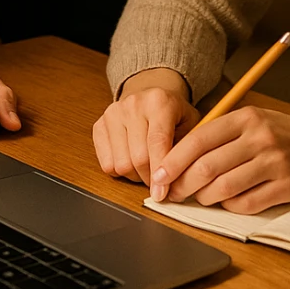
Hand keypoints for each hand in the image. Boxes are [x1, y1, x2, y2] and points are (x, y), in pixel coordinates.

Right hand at [93, 68, 199, 188]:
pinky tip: (131, 163)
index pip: (157, 142)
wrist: (150, 94)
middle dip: (150, 178)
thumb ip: (187, 149)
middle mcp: (133, 105)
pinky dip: (120, 172)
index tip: (162, 194)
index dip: (160, 172)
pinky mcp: (99, 126)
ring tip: (146, 169)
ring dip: (135, 176)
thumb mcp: (190, 123)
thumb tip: (178, 182)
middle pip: (138, 157)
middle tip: (159, 182)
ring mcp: (113, 114)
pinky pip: (106, 164)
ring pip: (121, 164)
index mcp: (158, 101)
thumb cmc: (172, 113)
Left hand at [151, 106, 289, 214]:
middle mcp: (259, 138)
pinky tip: (230, 201)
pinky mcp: (285, 187)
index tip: (159, 176)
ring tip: (201, 197)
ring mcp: (273, 163)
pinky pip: (245, 204)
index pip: (199, 138)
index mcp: (247, 118)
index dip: (174, 160)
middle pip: (206, 166)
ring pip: (222, 188)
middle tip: (171, 195)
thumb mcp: (257, 121)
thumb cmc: (289, 134)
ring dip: (204, 198)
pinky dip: (231, 206)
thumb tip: (182, 158)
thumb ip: (224, 134)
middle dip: (181, 185)